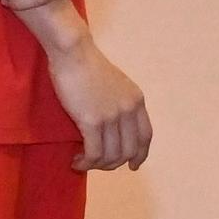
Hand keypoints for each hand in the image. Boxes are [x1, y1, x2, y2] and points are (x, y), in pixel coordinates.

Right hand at [46, 30, 152, 172]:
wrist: (73, 52)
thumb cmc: (86, 65)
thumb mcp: (115, 83)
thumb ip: (119, 103)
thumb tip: (112, 126)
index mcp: (137, 101)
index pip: (146, 136)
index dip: (141, 154)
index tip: (133, 165)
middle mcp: (129, 110)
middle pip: (129, 150)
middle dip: (114, 164)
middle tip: (97, 165)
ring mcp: (112, 116)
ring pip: (112, 155)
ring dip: (97, 165)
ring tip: (82, 162)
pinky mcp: (92, 121)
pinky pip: (94, 153)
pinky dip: (86, 162)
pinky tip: (76, 161)